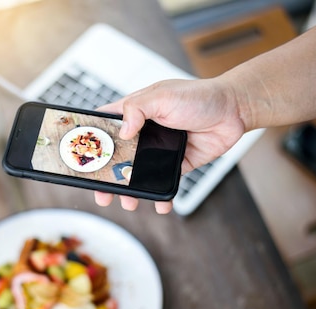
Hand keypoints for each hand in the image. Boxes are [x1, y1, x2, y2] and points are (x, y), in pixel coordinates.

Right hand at [95, 78, 245, 213]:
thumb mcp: (163, 96)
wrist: (234, 110)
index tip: (81, 158)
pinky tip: (159, 206)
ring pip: (137, 173)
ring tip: (128, 203)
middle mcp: (143, 131)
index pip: (105, 126)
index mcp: (135, 112)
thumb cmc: (199, 95)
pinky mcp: (176, 163)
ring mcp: (158, 149)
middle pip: (117, 156)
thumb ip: (137, 109)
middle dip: (107, 176)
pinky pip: (163, 182)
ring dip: (131, 190)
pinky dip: (160, 196)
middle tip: (102, 193)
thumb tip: (123, 132)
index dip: (91, 140)